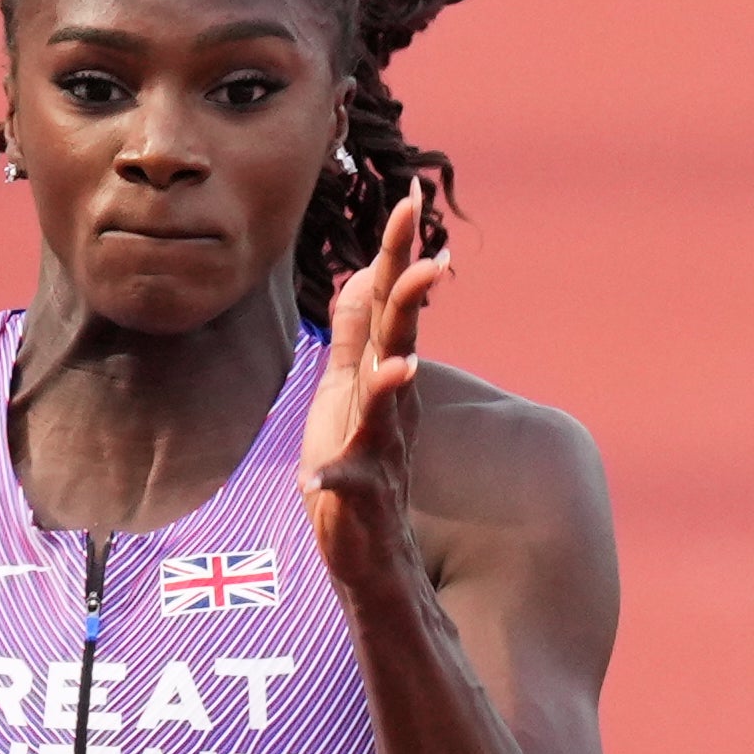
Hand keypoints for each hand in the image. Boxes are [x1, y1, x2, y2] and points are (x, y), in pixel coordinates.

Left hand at [297, 187, 448, 608]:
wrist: (373, 558)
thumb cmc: (357, 472)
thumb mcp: (347, 390)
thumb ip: (354, 334)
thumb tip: (361, 272)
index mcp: (383, 375)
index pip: (393, 303)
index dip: (399, 252)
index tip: (409, 196)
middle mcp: (390, 406)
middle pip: (400, 337)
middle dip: (410, 287)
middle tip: (426, 243)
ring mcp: (378, 451)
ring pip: (386, 405)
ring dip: (393, 376)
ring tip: (399, 358)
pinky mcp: (359, 499)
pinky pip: (351, 486)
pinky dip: (341, 478)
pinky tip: (327, 474)